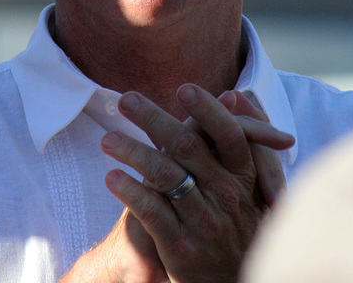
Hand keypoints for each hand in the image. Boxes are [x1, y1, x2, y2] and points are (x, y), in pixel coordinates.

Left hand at [97, 85, 292, 282]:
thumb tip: (235, 93)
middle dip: (154, 119)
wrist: (231, 281)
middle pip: (187, 147)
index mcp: (242, 175)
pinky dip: (131, 192)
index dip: (208, 110)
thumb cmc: (233, 218)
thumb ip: (235, 138)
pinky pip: (153, 212)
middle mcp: (226, 195)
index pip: (229, 134)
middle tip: (125, 100)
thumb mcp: (245, 181)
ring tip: (107, 139)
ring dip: (133, 151)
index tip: (183, 88)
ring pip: (166, 176)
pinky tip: (111, 177)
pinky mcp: (181, 247)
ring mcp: (204, 222)